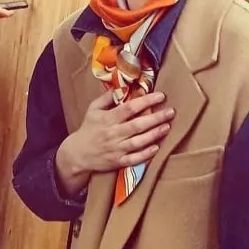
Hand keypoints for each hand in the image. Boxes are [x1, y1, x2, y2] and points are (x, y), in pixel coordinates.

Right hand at [55, 91, 174, 196]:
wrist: (77, 153)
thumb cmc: (88, 128)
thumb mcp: (93, 109)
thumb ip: (107, 98)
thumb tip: (122, 86)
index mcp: (108, 119)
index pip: (129, 108)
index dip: (146, 101)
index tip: (161, 96)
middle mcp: (113, 133)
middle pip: (137, 125)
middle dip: (156, 118)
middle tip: (171, 112)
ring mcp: (116, 149)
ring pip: (138, 142)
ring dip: (154, 134)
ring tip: (167, 127)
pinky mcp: (117, 162)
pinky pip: (133, 159)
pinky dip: (145, 154)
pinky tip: (156, 148)